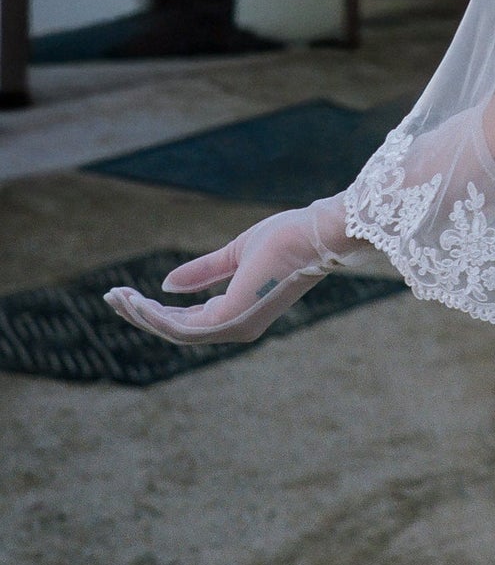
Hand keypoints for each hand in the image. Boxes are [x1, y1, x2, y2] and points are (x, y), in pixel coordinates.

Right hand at [104, 199, 353, 347]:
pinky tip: (136, 299)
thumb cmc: (286, 239)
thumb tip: (166, 285)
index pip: (189, 321)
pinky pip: (182, 326)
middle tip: (111, 297)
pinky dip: (155, 314)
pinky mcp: (230, 319)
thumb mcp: (234, 255)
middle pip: (177, 330)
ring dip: (141, 315)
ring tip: (116, 296)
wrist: (313, 234)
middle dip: (141, 315)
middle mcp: (236, 328)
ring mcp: (234, 327)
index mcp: (239, 313)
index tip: (128, 295)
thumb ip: (203, 272)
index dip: (156, 310)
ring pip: (175, 331)